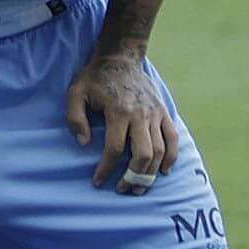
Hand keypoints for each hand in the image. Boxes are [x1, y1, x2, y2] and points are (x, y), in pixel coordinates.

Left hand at [65, 47, 179, 191]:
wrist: (121, 58)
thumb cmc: (95, 78)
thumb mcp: (76, 93)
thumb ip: (75, 118)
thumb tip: (84, 143)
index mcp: (118, 112)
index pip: (115, 149)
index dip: (106, 169)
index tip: (98, 182)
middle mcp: (140, 115)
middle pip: (142, 155)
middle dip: (133, 177)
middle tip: (123, 189)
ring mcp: (155, 114)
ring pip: (159, 150)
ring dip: (151, 173)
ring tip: (140, 187)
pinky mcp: (164, 112)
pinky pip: (173, 138)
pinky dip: (171, 156)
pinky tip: (164, 171)